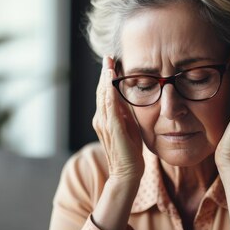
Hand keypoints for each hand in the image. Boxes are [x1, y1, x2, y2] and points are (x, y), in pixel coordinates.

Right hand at [92, 56, 144, 181]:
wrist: (127, 173)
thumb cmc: (129, 151)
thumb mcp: (129, 126)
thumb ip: (125, 112)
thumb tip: (127, 96)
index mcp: (104, 118)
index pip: (104, 94)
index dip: (106, 78)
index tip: (110, 63)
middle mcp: (100, 119)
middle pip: (101, 91)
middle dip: (104, 73)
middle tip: (107, 57)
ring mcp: (104, 124)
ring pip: (103, 96)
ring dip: (105, 79)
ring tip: (109, 64)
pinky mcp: (113, 129)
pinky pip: (110, 108)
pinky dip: (110, 93)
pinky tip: (112, 83)